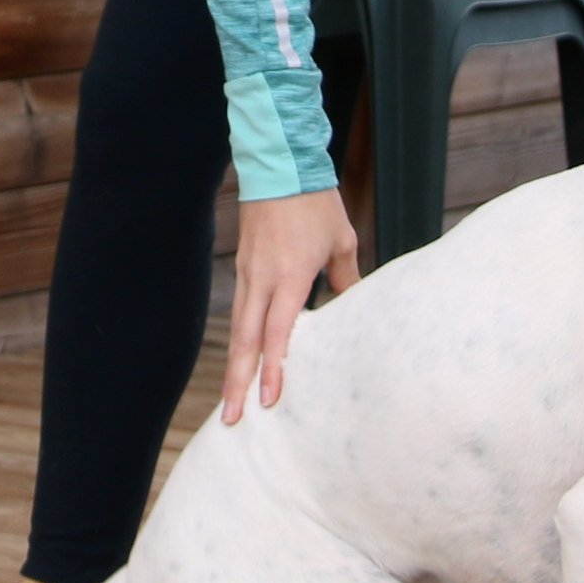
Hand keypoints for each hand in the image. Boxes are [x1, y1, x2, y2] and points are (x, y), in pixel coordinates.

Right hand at [218, 188, 360, 423]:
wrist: (280, 164)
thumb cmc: (315, 202)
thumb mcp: (341, 241)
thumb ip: (346, 278)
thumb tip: (352, 308)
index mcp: (289, 276)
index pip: (278, 332)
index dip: (274, 368)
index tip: (270, 399)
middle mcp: (262, 279)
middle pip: (246, 340)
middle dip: (238, 382)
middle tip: (233, 418)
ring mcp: (249, 272)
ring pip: (238, 328)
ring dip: (235, 366)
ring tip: (231, 400)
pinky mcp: (245, 265)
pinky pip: (240, 310)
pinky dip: (240, 340)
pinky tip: (242, 358)